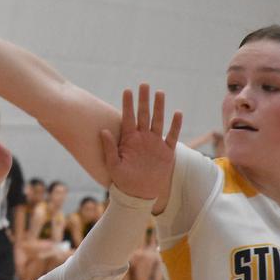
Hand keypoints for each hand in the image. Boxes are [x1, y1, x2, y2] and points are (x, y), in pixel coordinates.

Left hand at [100, 84, 181, 199]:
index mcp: (129, 140)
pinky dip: (175, 125)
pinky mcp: (166, 152)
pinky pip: (172, 136)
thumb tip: (102, 131)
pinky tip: (177, 113)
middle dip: (144, 100)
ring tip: (159, 92)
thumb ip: (109, 148)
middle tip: (144, 84)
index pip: (128, 117)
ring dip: (159, 107)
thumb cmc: (123, 181)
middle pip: (144, 115)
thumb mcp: (113, 164)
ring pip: (158, 121)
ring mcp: (155, 143)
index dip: (128, 104)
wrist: (139, 194)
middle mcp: (142, 138)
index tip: (127, 90)